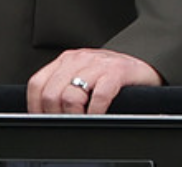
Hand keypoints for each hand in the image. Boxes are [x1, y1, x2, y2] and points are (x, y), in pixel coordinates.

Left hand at [27, 48, 161, 114]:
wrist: (146, 61)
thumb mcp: (84, 75)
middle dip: (55, 115)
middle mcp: (79, 59)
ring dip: (74, 115)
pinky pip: (98, 96)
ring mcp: (98, 64)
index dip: (35, 107)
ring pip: (70, 96)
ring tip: (82, 119)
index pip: (37, 84)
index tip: (43, 119)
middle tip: (67, 122)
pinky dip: (95, 111)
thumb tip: (45, 112)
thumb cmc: (113, 73)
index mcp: (67, 60)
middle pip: (51, 94)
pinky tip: (99, 114)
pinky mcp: (117, 72)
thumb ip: (65, 86)